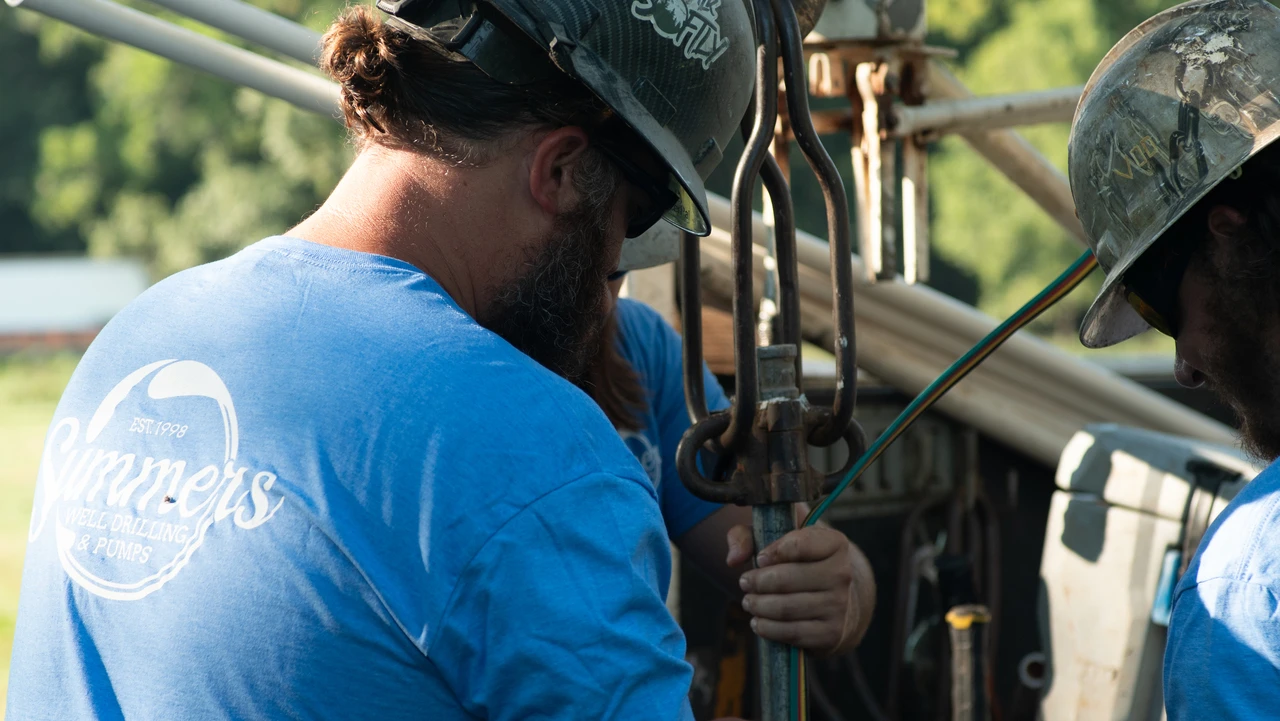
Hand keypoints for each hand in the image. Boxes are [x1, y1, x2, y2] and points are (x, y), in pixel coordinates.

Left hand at [726, 524, 874, 656]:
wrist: (835, 600)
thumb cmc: (799, 563)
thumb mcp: (777, 539)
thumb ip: (746, 536)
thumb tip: (733, 558)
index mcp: (834, 544)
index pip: (800, 544)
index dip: (774, 551)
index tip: (760, 558)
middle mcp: (842, 574)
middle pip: (787, 579)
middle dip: (758, 582)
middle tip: (744, 582)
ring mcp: (839, 606)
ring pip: (786, 608)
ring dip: (759, 606)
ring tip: (748, 602)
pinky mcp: (831, 633)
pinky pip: (792, 633)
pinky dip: (768, 628)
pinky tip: (758, 622)